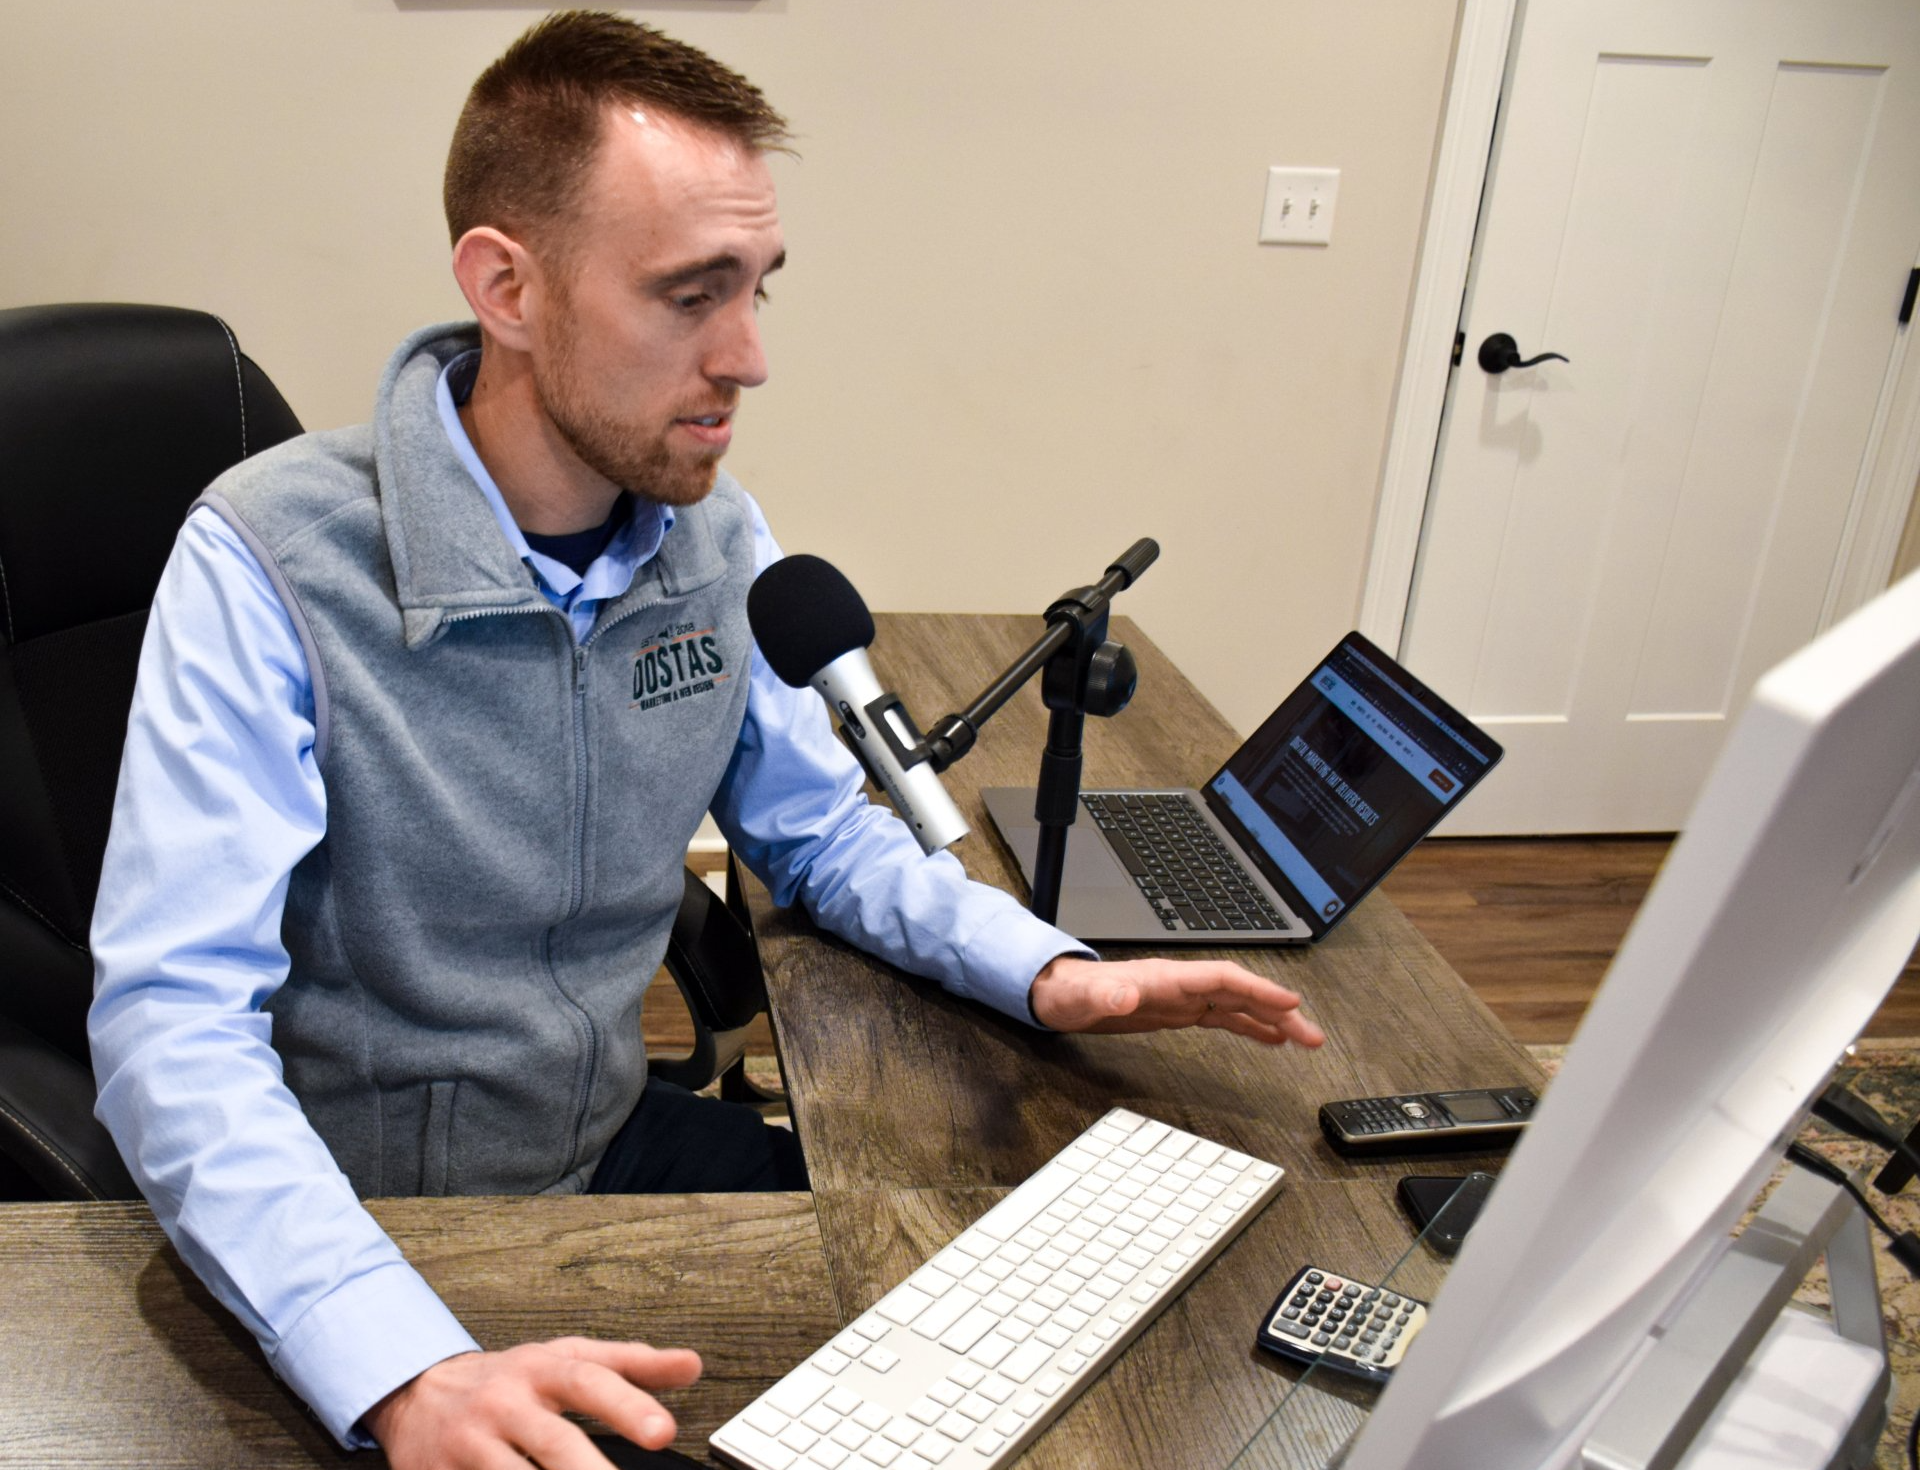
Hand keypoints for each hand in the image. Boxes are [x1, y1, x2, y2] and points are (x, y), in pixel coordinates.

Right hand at [364, 1337, 701, 1469]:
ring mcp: (470, 1445)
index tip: (664, 1431)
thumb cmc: (508, 1379)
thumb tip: (692, 1365)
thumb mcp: (567, 1358)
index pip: (589, 1381)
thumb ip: (631, 1363)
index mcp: (540, 1370)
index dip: (628, 1406)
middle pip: (555, 1441)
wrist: (418, 1393)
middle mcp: (504, 1404)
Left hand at [1028, 956, 1325, 1047]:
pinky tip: (1272, 1039)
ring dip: (1273, 1021)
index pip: (1223, 979)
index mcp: (1166, 979)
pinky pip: (1224, 1018)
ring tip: (1306, 1040)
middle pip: (1241, 992)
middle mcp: (1181, 986)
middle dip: (1279, 1010)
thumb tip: (1125, 996)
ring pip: (1239, 1006)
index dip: (1258, 989)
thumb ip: (1105, 995)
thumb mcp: (1083, 998)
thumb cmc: (1071, 994)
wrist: (1059, 995)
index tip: (1290, 1004)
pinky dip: (1252, 1027)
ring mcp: (1182, 999)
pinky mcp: (1178, 1013)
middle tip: (1313, 1034)